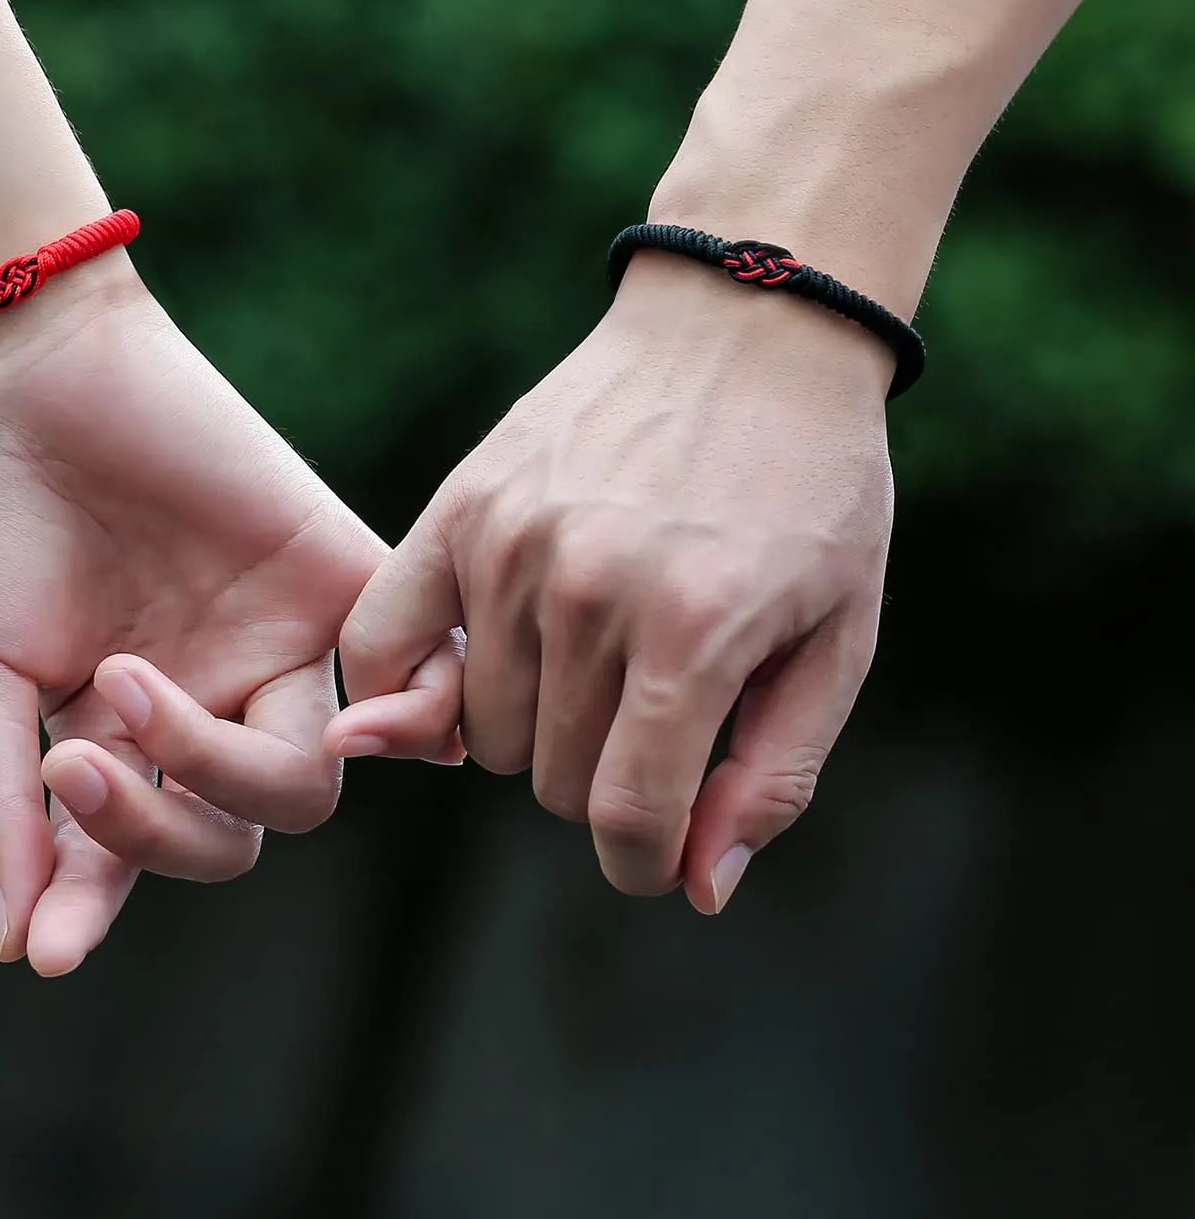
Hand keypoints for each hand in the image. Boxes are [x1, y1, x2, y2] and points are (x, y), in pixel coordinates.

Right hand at [0, 253, 385, 974]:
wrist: (29, 373)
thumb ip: (8, 802)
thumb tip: (21, 949)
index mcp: (135, 731)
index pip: (146, 847)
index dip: (101, 901)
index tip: (54, 951)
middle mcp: (217, 699)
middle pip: (241, 827)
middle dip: (158, 829)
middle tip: (78, 761)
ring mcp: (279, 640)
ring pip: (310, 776)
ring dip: (219, 767)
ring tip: (123, 682)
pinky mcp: (333, 571)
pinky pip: (407, 662)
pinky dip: (414, 709)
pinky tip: (380, 731)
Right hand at [328, 251, 893, 908]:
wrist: (746, 330)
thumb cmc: (811, 489)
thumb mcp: (839, 635)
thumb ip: (773, 773)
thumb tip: (700, 887)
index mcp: (694, 630)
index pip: (626, 816)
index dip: (643, 859)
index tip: (656, 844)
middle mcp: (587, 591)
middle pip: (553, 782)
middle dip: (604, 780)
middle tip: (647, 714)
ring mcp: (510, 544)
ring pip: (482, 730)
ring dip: (534, 728)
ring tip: (587, 658)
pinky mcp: (459, 506)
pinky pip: (380, 643)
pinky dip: (405, 688)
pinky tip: (463, 673)